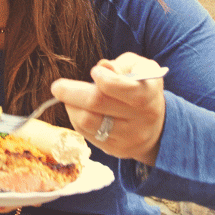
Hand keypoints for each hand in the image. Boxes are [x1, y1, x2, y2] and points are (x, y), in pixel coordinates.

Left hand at [50, 52, 165, 165]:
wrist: (157, 128)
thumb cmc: (141, 87)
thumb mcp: (138, 68)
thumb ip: (120, 65)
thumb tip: (102, 67)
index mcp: (149, 93)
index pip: (121, 87)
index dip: (103, 78)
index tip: (94, 72)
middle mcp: (141, 118)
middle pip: (97, 104)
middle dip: (71, 92)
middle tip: (57, 86)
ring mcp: (128, 137)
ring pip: (87, 121)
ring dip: (71, 106)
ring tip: (68, 97)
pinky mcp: (115, 149)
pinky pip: (86, 133)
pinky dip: (76, 118)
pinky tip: (77, 109)